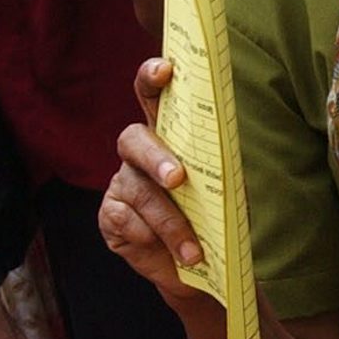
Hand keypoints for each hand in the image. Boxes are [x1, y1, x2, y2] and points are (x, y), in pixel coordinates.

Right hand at [98, 60, 203, 303]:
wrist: (199, 269)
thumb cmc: (213, 220)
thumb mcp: (225, 194)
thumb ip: (221, 173)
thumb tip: (229, 163)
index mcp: (169, 137)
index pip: (153, 98)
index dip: (152, 78)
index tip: (165, 69)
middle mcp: (139, 154)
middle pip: (133, 139)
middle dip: (156, 157)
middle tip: (178, 179)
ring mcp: (121, 183)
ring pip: (138, 191)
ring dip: (169, 222)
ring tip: (194, 250)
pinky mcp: (109, 215)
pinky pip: (124, 219)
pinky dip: (149, 236)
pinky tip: (165, 251)